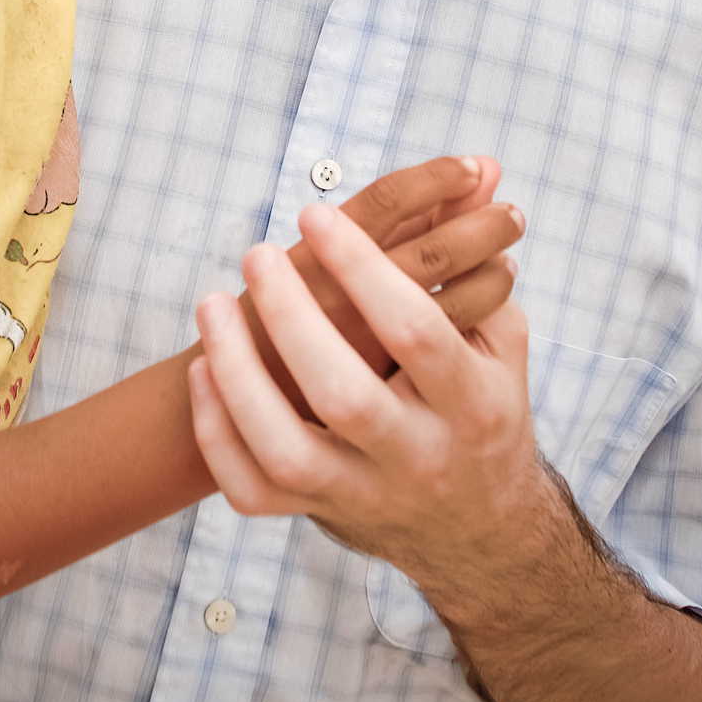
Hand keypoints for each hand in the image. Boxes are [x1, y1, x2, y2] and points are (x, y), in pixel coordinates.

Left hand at [190, 196, 537, 599]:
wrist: (481, 532)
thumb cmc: (481, 406)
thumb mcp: (498, 337)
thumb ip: (478, 257)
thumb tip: (477, 169)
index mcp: (471, 403)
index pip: (416, 332)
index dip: (363, 269)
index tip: (316, 215)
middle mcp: (418, 456)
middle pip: (345, 396)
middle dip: (292, 319)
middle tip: (257, 252)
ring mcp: (363, 493)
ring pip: (286, 453)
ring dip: (239, 376)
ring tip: (212, 303)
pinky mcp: (319, 514)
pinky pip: (251, 489)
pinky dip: (217, 433)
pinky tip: (203, 368)